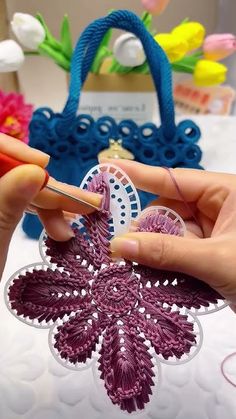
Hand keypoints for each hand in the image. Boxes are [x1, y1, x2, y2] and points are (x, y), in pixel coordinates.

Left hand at [0, 134, 100, 278]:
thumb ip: (7, 201)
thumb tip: (36, 169)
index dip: (15, 150)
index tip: (44, 165)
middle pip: (10, 173)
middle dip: (47, 189)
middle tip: (86, 204)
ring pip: (18, 191)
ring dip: (48, 207)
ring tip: (71, 229)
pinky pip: (18, 207)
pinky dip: (39, 217)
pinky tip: (59, 231)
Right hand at [109, 159, 235, 306]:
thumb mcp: (215, 260)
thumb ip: (167, 252)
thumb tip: (120, 245)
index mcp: (226, 192)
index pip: (175, 178)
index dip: (139, 174)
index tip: (109, 168)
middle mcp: (218, 207)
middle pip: (168, 210)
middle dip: (146, 229)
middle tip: (120, 248)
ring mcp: (214, 231)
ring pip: (171, 233)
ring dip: (154, 250)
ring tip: (134, 266)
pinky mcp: (210, 252)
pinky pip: (179, 251)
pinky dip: (166, 263)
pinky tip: (152, 274)